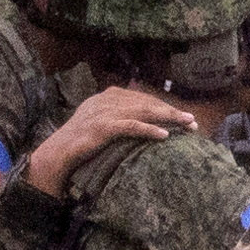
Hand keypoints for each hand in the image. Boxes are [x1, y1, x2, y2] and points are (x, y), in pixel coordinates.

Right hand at [20, 83, 201, 195]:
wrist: (57, 153)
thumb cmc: (81, 142)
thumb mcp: (101, 122)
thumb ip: (120, 115)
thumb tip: (146, 118)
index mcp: (109, 95)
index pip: (144, 98)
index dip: (165, 106)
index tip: (184, 117)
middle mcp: (107, 99)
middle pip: (147, 103)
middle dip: (172, 111)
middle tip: (192, 121)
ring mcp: (104, 112)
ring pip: (143, 111)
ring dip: (168, 117)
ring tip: (187, 124)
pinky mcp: (101, 127)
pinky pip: (130, 127)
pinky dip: (149, 130)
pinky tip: (164, 136)